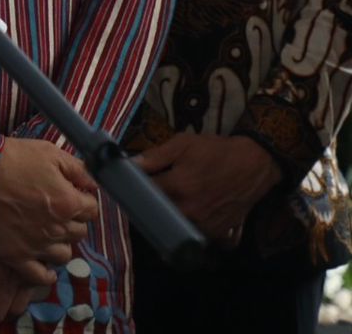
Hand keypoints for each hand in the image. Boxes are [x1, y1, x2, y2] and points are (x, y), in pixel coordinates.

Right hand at [0, 136, 98, 265]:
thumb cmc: (11, 159)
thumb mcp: (47, 152)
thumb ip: (77, 169)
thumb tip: (93, 185)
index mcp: (67, 203)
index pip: (91, 209)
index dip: (83, 199)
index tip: (71, 193)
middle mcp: (57, 229)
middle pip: (79, 231)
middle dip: (72, 219)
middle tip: (57, 209)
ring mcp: (37, 246)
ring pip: (64, 254)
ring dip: (60, 243)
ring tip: (48, 232)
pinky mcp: (17, 257)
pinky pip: (41, 276)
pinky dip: (47, 273)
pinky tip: (45, 264)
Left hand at [135, 132, 281, 243]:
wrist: (252, 165)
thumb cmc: (215, 151)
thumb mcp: (183, 144)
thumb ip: (155, 156)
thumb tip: (129, 165)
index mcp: (178, 187)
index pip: (144, 195)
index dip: (135, 189)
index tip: (132, 185)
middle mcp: (190, 211)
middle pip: (158, 215)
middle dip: (150, 205)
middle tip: (151, 194)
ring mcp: (204, 226)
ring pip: (175, 228)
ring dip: (168, 219)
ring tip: (171, 203)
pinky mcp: (217, 234)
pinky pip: (195, 238)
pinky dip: (188, 229)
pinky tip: (188, 215)